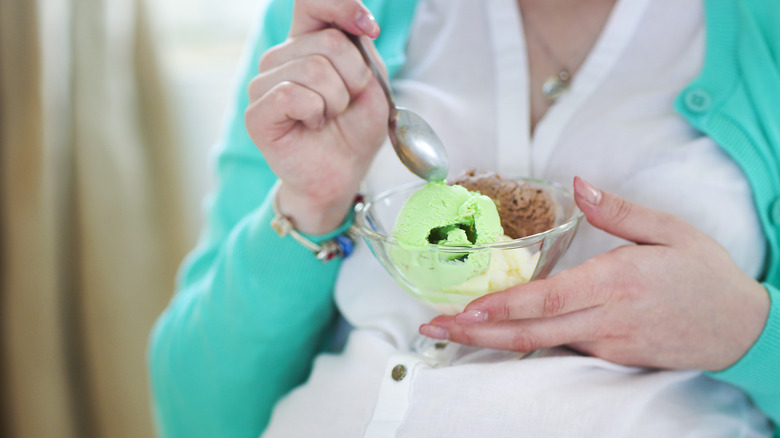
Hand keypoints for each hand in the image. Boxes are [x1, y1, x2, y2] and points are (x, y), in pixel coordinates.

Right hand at [245, 0, 386, 233]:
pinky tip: (311, 126)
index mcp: (305, 43)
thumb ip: (360, 47)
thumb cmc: (354, 130)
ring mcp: (263, 84)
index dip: (343, 6)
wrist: (343, 173)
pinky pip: (291, 95)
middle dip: (353, 78)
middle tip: (345, 104)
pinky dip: (315, 113)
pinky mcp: (256, 113)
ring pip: (313, 68)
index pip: (312, 2)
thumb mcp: (371, 82)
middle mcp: (279, 58)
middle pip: (329, 41)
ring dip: (336, 100)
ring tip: (328, 117)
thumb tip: (356, 24)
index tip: (369, 29)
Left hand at [420, 177, 769, 370]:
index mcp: (616, 282)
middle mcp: (606, 319)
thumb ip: (618, 210)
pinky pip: (562, 349)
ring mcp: (608, 344)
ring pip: (540, 345)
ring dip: (493, 339)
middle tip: (433, 328)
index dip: (503, 307)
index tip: (464, 309)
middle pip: (531, 333)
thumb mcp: (669, 230)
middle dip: (477, 333)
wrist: (742, 328)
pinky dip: (525, 343)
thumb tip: (579, 184)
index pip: (547, 299)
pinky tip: (497, 334)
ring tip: (452, 330)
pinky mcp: (612, 358)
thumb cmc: (705, 274)